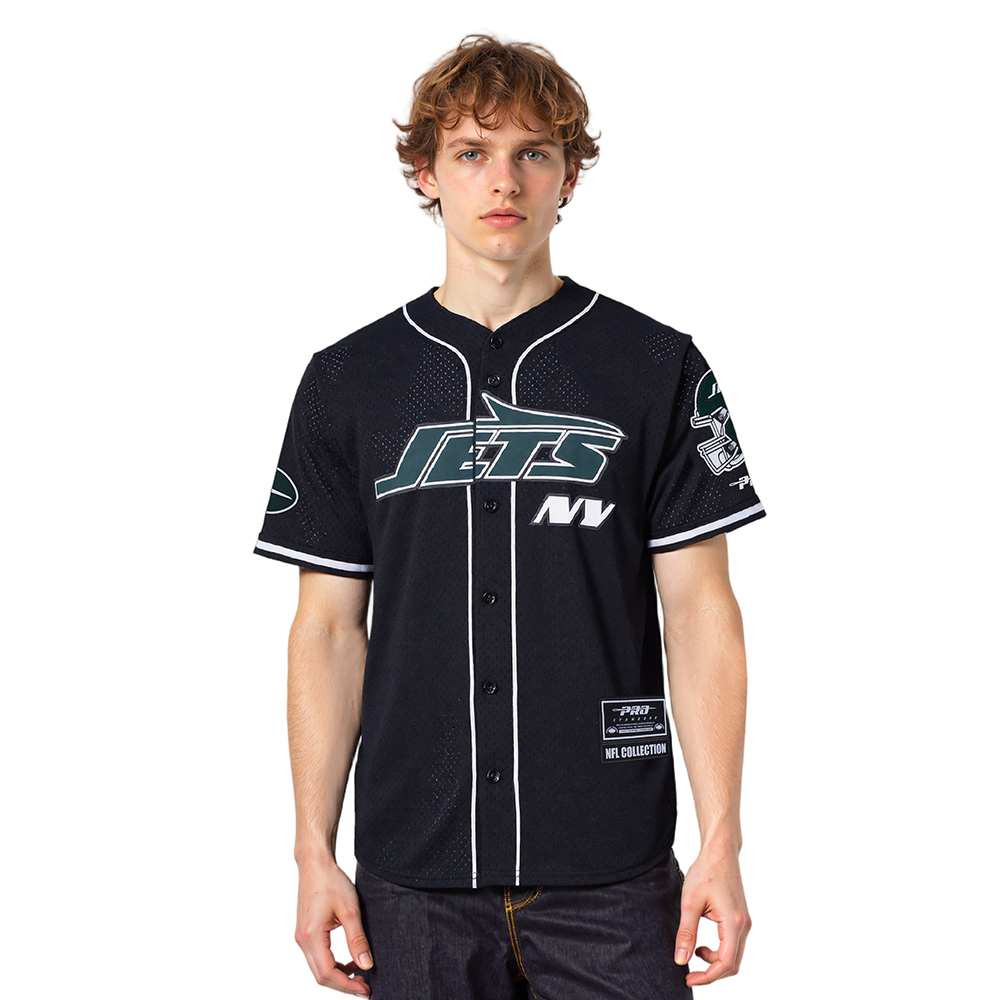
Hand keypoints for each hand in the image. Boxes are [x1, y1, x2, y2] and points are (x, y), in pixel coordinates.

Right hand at [294, 855, 373, 995]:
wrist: (315, 864)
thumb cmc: (331, 881)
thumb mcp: (350, 910)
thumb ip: (358, 940)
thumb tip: (366, 965)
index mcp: (311, 936)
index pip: (328, 974)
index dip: (348, 986)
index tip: (366, 989)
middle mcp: (302, 940)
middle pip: (321, 976)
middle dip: (344, 985)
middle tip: (366, 987)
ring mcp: (301, 937)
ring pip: (318, 968)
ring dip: (338, 976)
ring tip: (360, 975)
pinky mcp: (305, 932)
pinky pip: (317, 957)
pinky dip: (332, 964)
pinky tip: (349, 961)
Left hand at [673, 846, 750, 985]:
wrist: (720, 851)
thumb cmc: (705, 872)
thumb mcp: (690, 902)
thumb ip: (686, 933)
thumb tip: (681, 960)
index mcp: (734, 922)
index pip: (726, 963)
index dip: (708, 976)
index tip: (689, 978)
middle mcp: (744, 925)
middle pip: (733, 964)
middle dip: (711, 973)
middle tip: (689, 973)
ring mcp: (744, 923)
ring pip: (734, 956)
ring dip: (715, 962)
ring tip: (694, 953)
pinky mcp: (740, 919)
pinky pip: (733, 945)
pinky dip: (719, 952)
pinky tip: (702, 945)